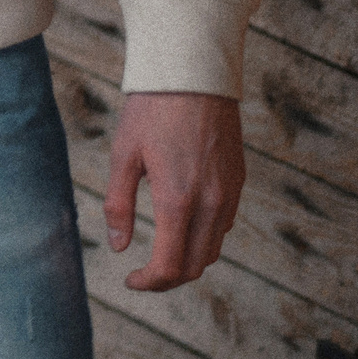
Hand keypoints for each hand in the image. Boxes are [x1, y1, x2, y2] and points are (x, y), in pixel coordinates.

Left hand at [105, 91, 242, 290]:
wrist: (194, 76)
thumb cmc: (152, 112)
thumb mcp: (123, 155)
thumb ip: (119, 205)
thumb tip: (119, 246)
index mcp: (177, 200)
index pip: (170, 266)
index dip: (149, 283)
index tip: (131, 280)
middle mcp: (210, 204)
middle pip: (195, 266)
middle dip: (168, 279)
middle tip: (144, 275)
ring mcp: (229, 194)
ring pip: (213, 249)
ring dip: (188, 260)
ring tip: (161, 253)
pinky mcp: (239, 182)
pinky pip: (224, 225)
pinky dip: (204, 238)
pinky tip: (183, 226)